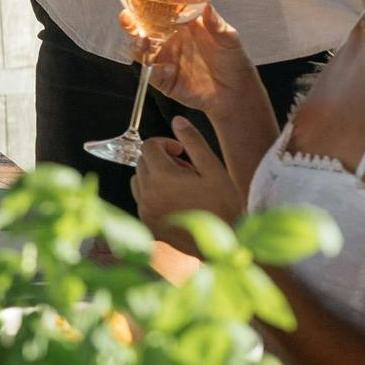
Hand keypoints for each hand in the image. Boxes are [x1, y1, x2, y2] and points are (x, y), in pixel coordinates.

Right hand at [119, 4, 260, 117]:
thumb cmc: (233, 60)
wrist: (236, 92)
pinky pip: (152, 75)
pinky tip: (167, 69)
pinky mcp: (164, 81)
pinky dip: (155, 71)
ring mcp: (164, 60)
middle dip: (131, 23)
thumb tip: (207, 6)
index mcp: (181, 25)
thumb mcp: (229, 39)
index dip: (147, 3)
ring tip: (142, 42)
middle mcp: (169, 41)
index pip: (159, 11)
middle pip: (143, 30)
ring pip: (141, 51)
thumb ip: (216, 24)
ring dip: (137, 46)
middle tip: (127, 18)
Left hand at [131, 117, 243, 250]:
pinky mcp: (147, 224)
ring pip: (139, 180)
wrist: (225, 244)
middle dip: (162, 159)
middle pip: (143, 162)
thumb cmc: (224, 207)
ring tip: (182, 186)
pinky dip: (153, 194)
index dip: (166, 143)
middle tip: (187, 170)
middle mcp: (148, 194)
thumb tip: (178, 120)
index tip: (182, 152)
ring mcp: (145, 211)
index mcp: (162, 177)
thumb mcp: (213, 169)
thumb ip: (193, 142)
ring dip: (155, 176)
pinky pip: (141, 200)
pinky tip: (176, 202)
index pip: (149, 146)